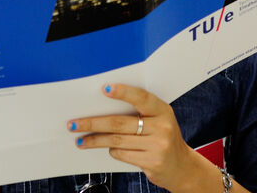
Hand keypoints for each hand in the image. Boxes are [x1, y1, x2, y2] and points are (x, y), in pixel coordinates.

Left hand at [69, 84, 214, 192]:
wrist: (183, 168)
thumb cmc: (162, 138)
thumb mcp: (158, 121)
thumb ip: (138, 113)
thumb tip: (101, 107)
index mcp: (163, 110)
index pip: (141, 97)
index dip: (123, 92)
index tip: (104, 89)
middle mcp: (162, 127)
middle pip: (119, 123)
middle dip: (92, 123)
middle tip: (73, 124)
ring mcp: (158, 146)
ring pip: (116, 140)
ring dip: (95, 140)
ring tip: (80, 140)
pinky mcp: (152, 162)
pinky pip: (122, 154)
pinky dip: (112, 151)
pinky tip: (108, 149)